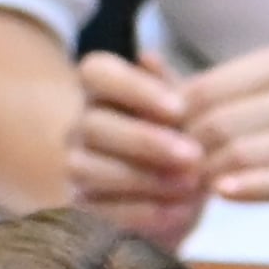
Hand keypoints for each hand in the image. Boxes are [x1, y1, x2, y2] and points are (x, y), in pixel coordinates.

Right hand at [66, 51, 210, 244]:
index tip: (180, 108)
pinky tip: (180, 210)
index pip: (96, 72)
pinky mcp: (81, 208)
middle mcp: (80, 126)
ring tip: (190, 184)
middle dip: (145, 141)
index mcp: (101, 90)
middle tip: (193, 155)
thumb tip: (149, 56)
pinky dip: (143, 212)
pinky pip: (102, 211)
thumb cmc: (181, 138)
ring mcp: (75, 168)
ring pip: (90, 169)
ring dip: (144, 178)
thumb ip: (171, 86)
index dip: (135, 88)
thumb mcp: (185, 112)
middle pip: (94, 124)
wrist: (176, 194)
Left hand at [165, 43, 268, 235]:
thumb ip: (212, 88)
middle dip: (185, 151)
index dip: (170, 119)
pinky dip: (247, 189)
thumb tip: (143, 61)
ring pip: (243, 152)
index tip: (152, 145)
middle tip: (163, 176)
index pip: (208, 86)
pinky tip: (225, 196)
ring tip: (188, 191)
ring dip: (208, 176)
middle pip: (220, 121)